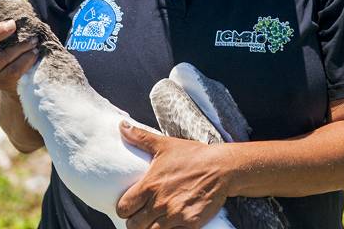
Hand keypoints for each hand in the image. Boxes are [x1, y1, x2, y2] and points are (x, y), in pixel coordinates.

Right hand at [0, 8, 37, 97]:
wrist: (22, 78)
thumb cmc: (15, 46)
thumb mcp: (9, 32)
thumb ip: (7, 19)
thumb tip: (19, 3)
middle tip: (12, 24)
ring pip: (1, 58)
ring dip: (20, 47)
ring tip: (34, 40)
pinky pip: (13, 70)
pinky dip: (26, 60)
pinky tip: (34, 53)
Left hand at [116, 121, 231, 228]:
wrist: (222, 167)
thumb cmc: (193, 155)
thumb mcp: (165, 144)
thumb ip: (141, 137)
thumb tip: (122, 125)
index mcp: (150, 185)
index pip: (123, 208)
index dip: (125, 209)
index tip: (131, 206)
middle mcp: (160, 202)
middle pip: (134, 225)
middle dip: (136, 222)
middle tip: (142, 216)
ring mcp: (175, 215)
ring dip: (151, 228)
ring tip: (155, 221)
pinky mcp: (190, 224)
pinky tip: (172, 224)